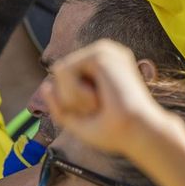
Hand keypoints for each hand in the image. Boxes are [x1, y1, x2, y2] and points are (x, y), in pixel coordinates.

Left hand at [40, 40, 176, 163]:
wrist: (139, 135)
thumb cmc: (116, 133)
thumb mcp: (79, 122)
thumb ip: (60, 107)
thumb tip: (45, 86)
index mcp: (106, 65)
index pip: (66, 77)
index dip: (71, 101)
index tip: (99, 111)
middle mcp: (106, 52)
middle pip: (60, 72)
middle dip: (70, 99)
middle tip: (99, 108)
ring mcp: (104, 50)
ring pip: (59, 70)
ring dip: (72, 97)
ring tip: (99, 103)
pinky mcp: (100, 54)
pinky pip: (63, 70)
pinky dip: (74, 93)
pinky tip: (98, 98)